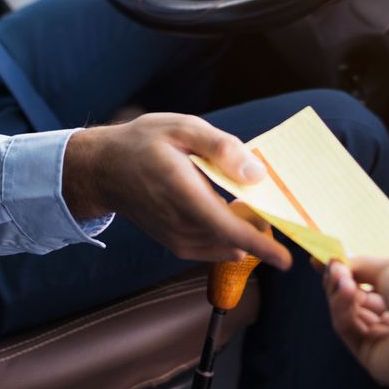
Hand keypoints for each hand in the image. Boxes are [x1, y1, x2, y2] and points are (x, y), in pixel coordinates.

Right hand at [63, 114, 293, 269]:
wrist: (103, 169)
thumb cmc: (144, 143)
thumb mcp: (182, 128)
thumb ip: (221, 148)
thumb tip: (256, 174)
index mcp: (182, 190)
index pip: (226, 226)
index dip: (259, 245)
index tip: (285, 259)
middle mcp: (178, 221)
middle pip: (231, 238)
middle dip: (259, 229)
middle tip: (273, 205)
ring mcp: (175, 237)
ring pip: (223, 246)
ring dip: (244, 233)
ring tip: (252, 207)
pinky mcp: (174, 243)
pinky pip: (210, 249)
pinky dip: (228, 239)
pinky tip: (232, 217)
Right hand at [324, 256, 388, 386]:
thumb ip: (360, 265)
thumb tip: (337, 263)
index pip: (368, 285)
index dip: (347, 273)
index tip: (325, 261)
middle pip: (354, 300)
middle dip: (341, 282)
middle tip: (334, 269)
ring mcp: (381, 339)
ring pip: (347, 314)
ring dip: (340, 294)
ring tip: (342, 281)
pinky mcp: (369, 356)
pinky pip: (347, 329)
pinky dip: (342, 309)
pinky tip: (346, 293)